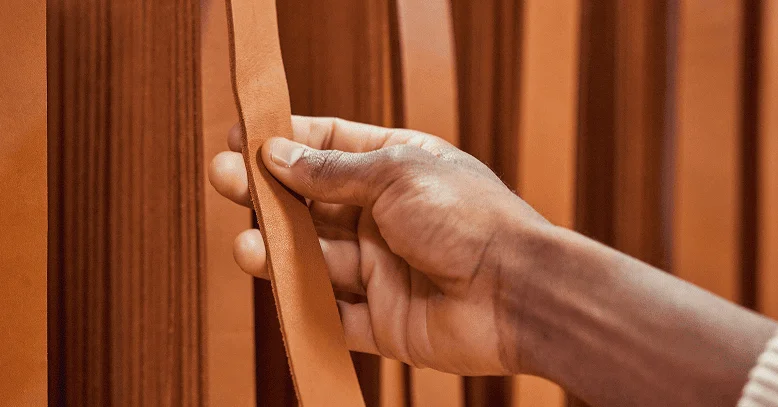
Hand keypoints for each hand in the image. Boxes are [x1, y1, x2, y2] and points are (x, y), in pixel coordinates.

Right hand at [209, 116, 548, 375]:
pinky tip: (276, 285)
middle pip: (316, 204)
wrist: (517, 293)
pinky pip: (334, 313)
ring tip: (249, 243)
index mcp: (400, 170)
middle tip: (226, 180)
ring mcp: (386, 270)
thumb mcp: (396, 173)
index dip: (290, 141)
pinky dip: (305, 304)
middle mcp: (389, 218)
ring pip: (317, 259)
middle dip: (270, 193)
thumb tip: (281, 153)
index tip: (245, 135)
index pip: (334, 147)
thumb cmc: (469, 219)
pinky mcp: (384, 320)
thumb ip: (334, 170)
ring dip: (279, 250)